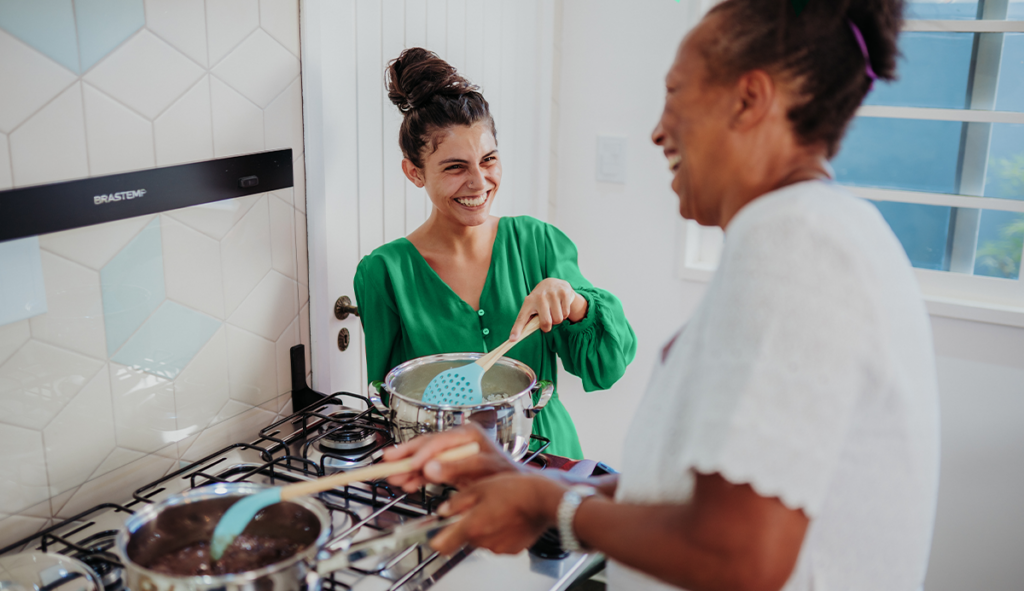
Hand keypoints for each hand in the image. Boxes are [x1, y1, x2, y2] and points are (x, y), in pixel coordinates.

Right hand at [382, 424, 520, 492]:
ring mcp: (453, 452)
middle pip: (427, 445)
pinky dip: (417, 477)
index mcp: (469, 434)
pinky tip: (407, 484)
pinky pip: (429, 470)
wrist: (515, 486)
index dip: (422, 453)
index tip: (410, 464)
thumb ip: (456, 468)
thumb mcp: (483, 470)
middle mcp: (458, 440)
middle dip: (407, 456)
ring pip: (425, 458)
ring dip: (408, 469)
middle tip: (388, 462)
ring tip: (393, 478)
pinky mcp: (450, 465)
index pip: (439, 441)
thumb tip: (429, 468)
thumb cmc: (505, 475)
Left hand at [431, 472, 567, 554]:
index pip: (441, 545)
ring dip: (483, 527)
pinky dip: (499, 532)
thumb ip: (457, 502)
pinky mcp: (512, 549)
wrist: (545, 500)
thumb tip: (443, 510)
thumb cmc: (516, 490)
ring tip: (496, 509)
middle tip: (477, 508)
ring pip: (481, 539)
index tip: (432, 533)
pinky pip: (498, 542)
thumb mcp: (480, 487)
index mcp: (472, 526)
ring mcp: (499, 547)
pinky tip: (507, 517)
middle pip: (463, 538)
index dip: (434, 539)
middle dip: (466, 525)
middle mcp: (483, 541)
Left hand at [510, 279, 587, 340]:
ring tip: (554, 311)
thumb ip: (526, 320)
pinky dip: (565, 314)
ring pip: (558, 319)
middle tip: (547, 320)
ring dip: (557, 319)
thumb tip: (515, 338)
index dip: (517, 329)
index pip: (522, 317)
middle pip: (546, 323)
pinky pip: (566, 313)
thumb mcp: (531, 306)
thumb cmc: (540, 300)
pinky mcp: (564, 293)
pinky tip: (560, 306)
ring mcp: (552, 294)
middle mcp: (540, 296)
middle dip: (547, 327)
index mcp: (529, 301)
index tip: (513, 339)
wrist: (553, 283)